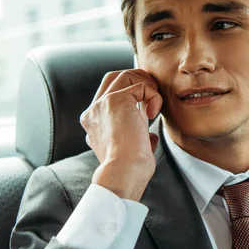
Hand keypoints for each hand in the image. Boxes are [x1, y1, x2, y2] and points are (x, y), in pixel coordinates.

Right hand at [80, 69, 162, 200]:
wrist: (124, 173)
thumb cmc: (131, 168)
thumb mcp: (131, 148)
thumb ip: (135, 136)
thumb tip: (150, 137)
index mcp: (95, 121)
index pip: (111, 93)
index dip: (133, 94)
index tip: (148, 110)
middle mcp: (94, 111)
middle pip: (114, 77)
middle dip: (139, 80)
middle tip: (154, 96)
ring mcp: (102, 104)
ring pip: (125, 75)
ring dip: (147, 85)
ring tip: (154, 105)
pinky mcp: (115, 101)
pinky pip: (140, 85)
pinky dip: (153, 95)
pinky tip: (153, 113)